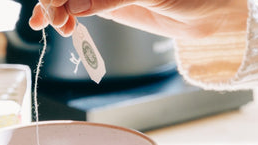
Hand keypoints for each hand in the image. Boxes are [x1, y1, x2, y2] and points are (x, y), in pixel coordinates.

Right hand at [28, 0, 247, 38]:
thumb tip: (75, 4)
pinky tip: (57, 25)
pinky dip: (65, 16)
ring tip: (57, 28)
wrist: (204, 14)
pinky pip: (80, 8)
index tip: (56, 8)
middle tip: (57, 23)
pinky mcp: (108, 4)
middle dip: (54, 1)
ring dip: (55, 10)